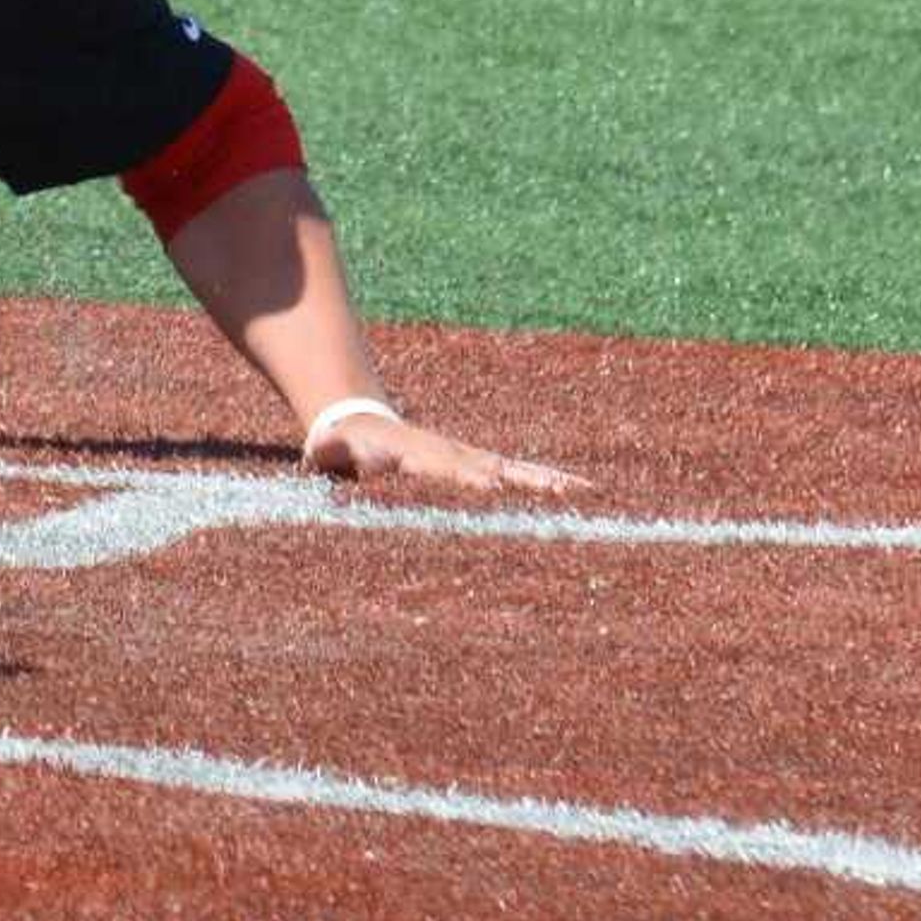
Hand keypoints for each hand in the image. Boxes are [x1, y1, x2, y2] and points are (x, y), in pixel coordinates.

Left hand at [305, 409, 585, 497]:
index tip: (493, 486)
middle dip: (523, 483)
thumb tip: (332, 453)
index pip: (448, 469)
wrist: (361, 424)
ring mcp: (471, 458)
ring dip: (549, 483)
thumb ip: (334, 451)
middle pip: (494, 469)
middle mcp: (453, 454)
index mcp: (418, 456)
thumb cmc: (345, 447)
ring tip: (588, 495)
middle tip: (562, 495)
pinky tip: (587, 492)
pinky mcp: (483, 466)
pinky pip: (521, 474)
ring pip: (516, 471)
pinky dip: (552, 482)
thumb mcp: (332, 450)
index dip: (468, 478)